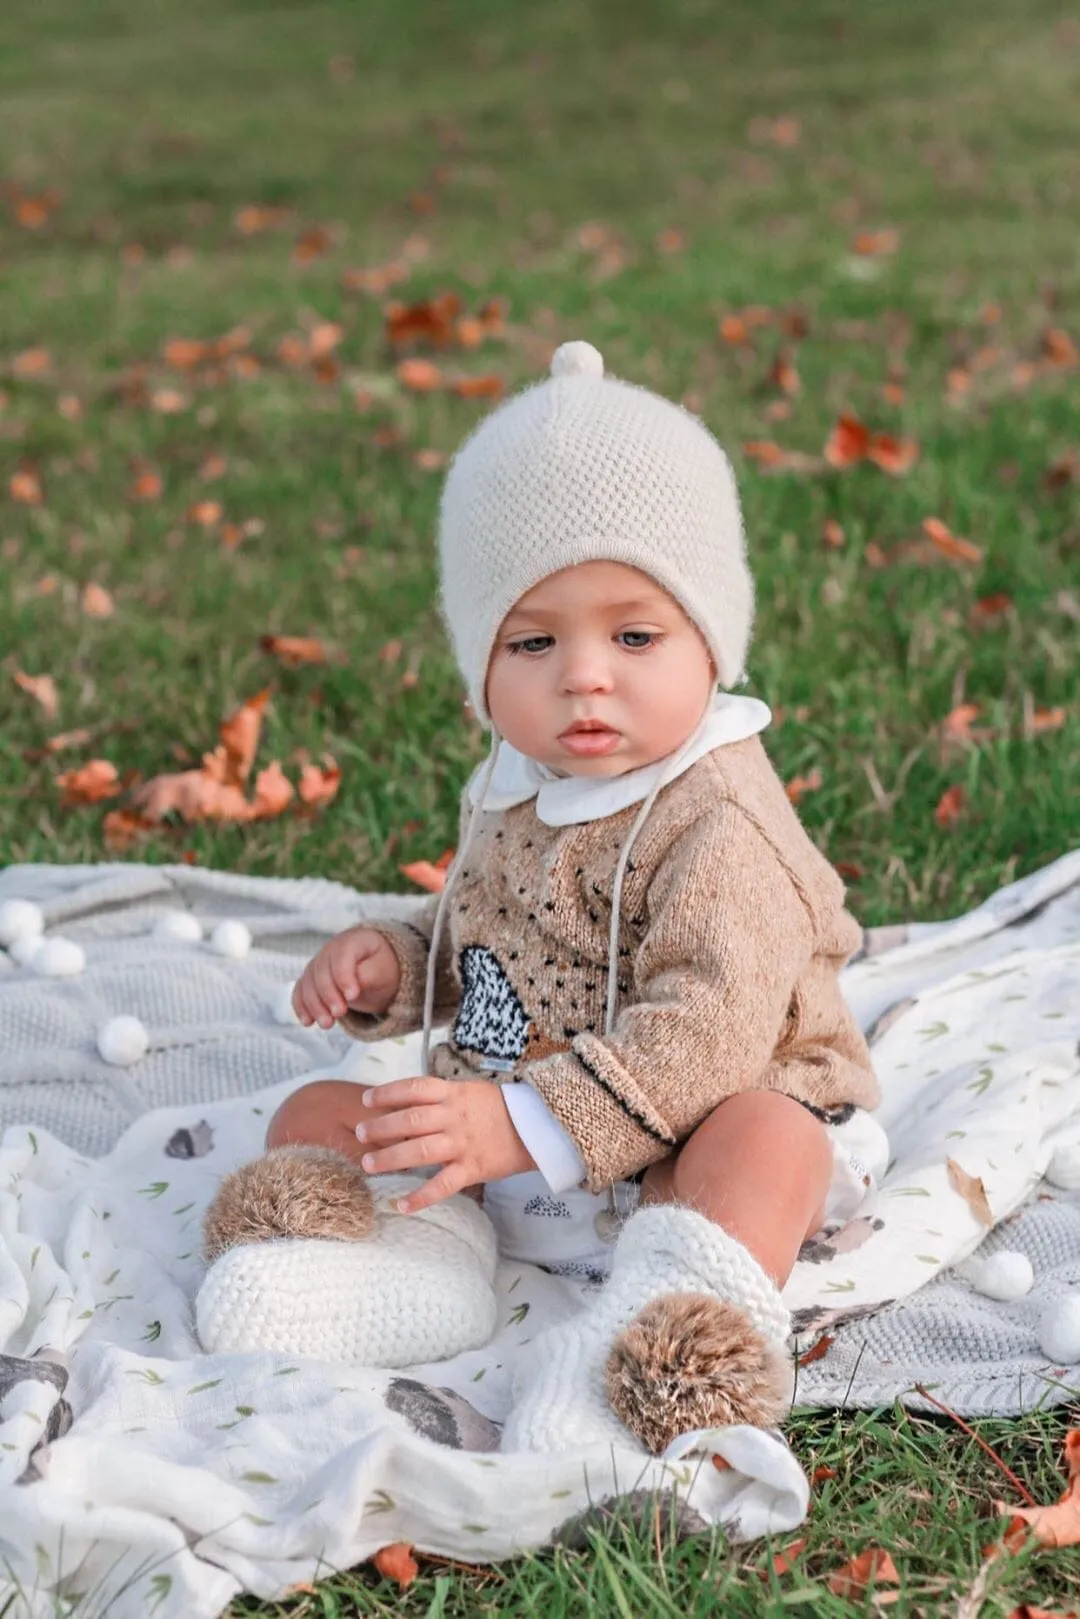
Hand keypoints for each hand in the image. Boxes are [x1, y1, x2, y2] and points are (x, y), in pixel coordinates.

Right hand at [292, 927, 400, 1029]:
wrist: (375, 969)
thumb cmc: (380, 968)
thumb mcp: (382, 971)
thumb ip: (368, 976)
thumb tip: (349, 991)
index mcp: (353, 940)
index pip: (342, 955)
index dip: (344, 976)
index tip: (352, 996)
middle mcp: (331, 949)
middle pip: (322, 971)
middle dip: (329, 995)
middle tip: (340, 1013)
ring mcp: (318, 963)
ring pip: (308, 983)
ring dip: (315, 1005)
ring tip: (327, 1024)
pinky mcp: (311, 978)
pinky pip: (300, 991)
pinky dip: (301, 1006)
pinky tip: (308, 1021)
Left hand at [353, 1077, 535, 1212]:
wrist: (538, 1128)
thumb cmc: (500, 1109)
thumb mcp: (470, 1092)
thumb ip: (441, 1097)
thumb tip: (406, 1102)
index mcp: (453, 1094)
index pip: (414, 1089)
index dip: (388, 1093)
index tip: (367, 1100)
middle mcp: (455, 1117)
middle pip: (410, 1121)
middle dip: (381, 1127)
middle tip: (359, 1133)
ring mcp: (463, 1143)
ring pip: (420, 1151)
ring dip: (391, 1158)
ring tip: (368, 1164)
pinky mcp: (472, 1168)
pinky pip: (443, 1185)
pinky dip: (421, 1197)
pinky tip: (402, 1205)